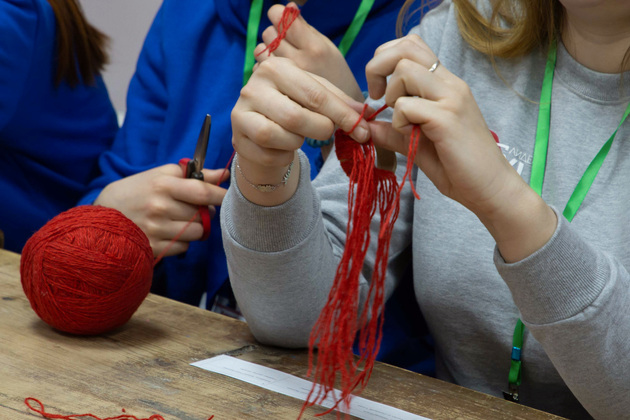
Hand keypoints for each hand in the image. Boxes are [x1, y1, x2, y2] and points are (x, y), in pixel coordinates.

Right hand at [94, 164, 228, 256]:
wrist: (101, 218)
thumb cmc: (136, 192)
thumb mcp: (161, 176)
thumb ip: (194, 175)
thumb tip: (223, 173)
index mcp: (163, 185)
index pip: (202, 191)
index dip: (221, 195)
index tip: (229, 197)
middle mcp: (160, 207)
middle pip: (202, 214)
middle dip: (203, 212)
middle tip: (192, 208)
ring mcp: (156, 230)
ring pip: (196, 233)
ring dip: (194, 228)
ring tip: (178, 221)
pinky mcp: (153, 248)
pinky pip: (184, 248)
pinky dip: (181, 242)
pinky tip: (168, 233)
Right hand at [231, 56, 368, 205]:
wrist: (259, 128)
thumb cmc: (292, 106)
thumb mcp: (314, 96)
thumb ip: (338, 102)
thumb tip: (363, 116)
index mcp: (276, 68)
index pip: (315, 94)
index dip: (342, 115)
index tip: (363, 131)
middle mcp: (253, 87)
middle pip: (296, 117)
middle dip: (321, 130)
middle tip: (328, 132)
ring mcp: (240, 113)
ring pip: (280, 137)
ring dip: (298, 142)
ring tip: (298, 136)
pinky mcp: (237, 138)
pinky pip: (270, 155)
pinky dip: (284, 156)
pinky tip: (283, 147)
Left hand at [255, 3, 363, 101]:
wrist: (340, 114)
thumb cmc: (334, 76)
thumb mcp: (327, 48)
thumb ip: (306, 30)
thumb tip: (288, 6)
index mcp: (314, 48)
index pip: (281, 16)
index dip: (279, 15)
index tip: (285, 22)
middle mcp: (298, 62)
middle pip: (269, 32)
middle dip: (275, 35)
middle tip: (286, 43)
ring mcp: (284, 79)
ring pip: (261, 50)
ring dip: (268, 51)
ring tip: (282, 58)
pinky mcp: (275, 91)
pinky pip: (259, 69)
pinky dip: (265, 68)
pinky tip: (279, 74)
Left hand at [365, 34, 556, 261]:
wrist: (491, 190)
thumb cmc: (459, 168)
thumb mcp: (418, 145)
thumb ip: (394, 132)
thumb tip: (366, 125)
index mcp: (445, 84)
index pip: (411, 45)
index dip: (386, 59)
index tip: (380, 92)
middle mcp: (450, 84)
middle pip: (405, 46)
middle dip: (379, 67)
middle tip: (378, 97)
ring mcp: (451, 98)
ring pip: (404, 70)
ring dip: (392, 96)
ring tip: (402, 121)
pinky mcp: (448, 118)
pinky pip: (407, 105)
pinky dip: (399, 120)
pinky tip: (411, 135)